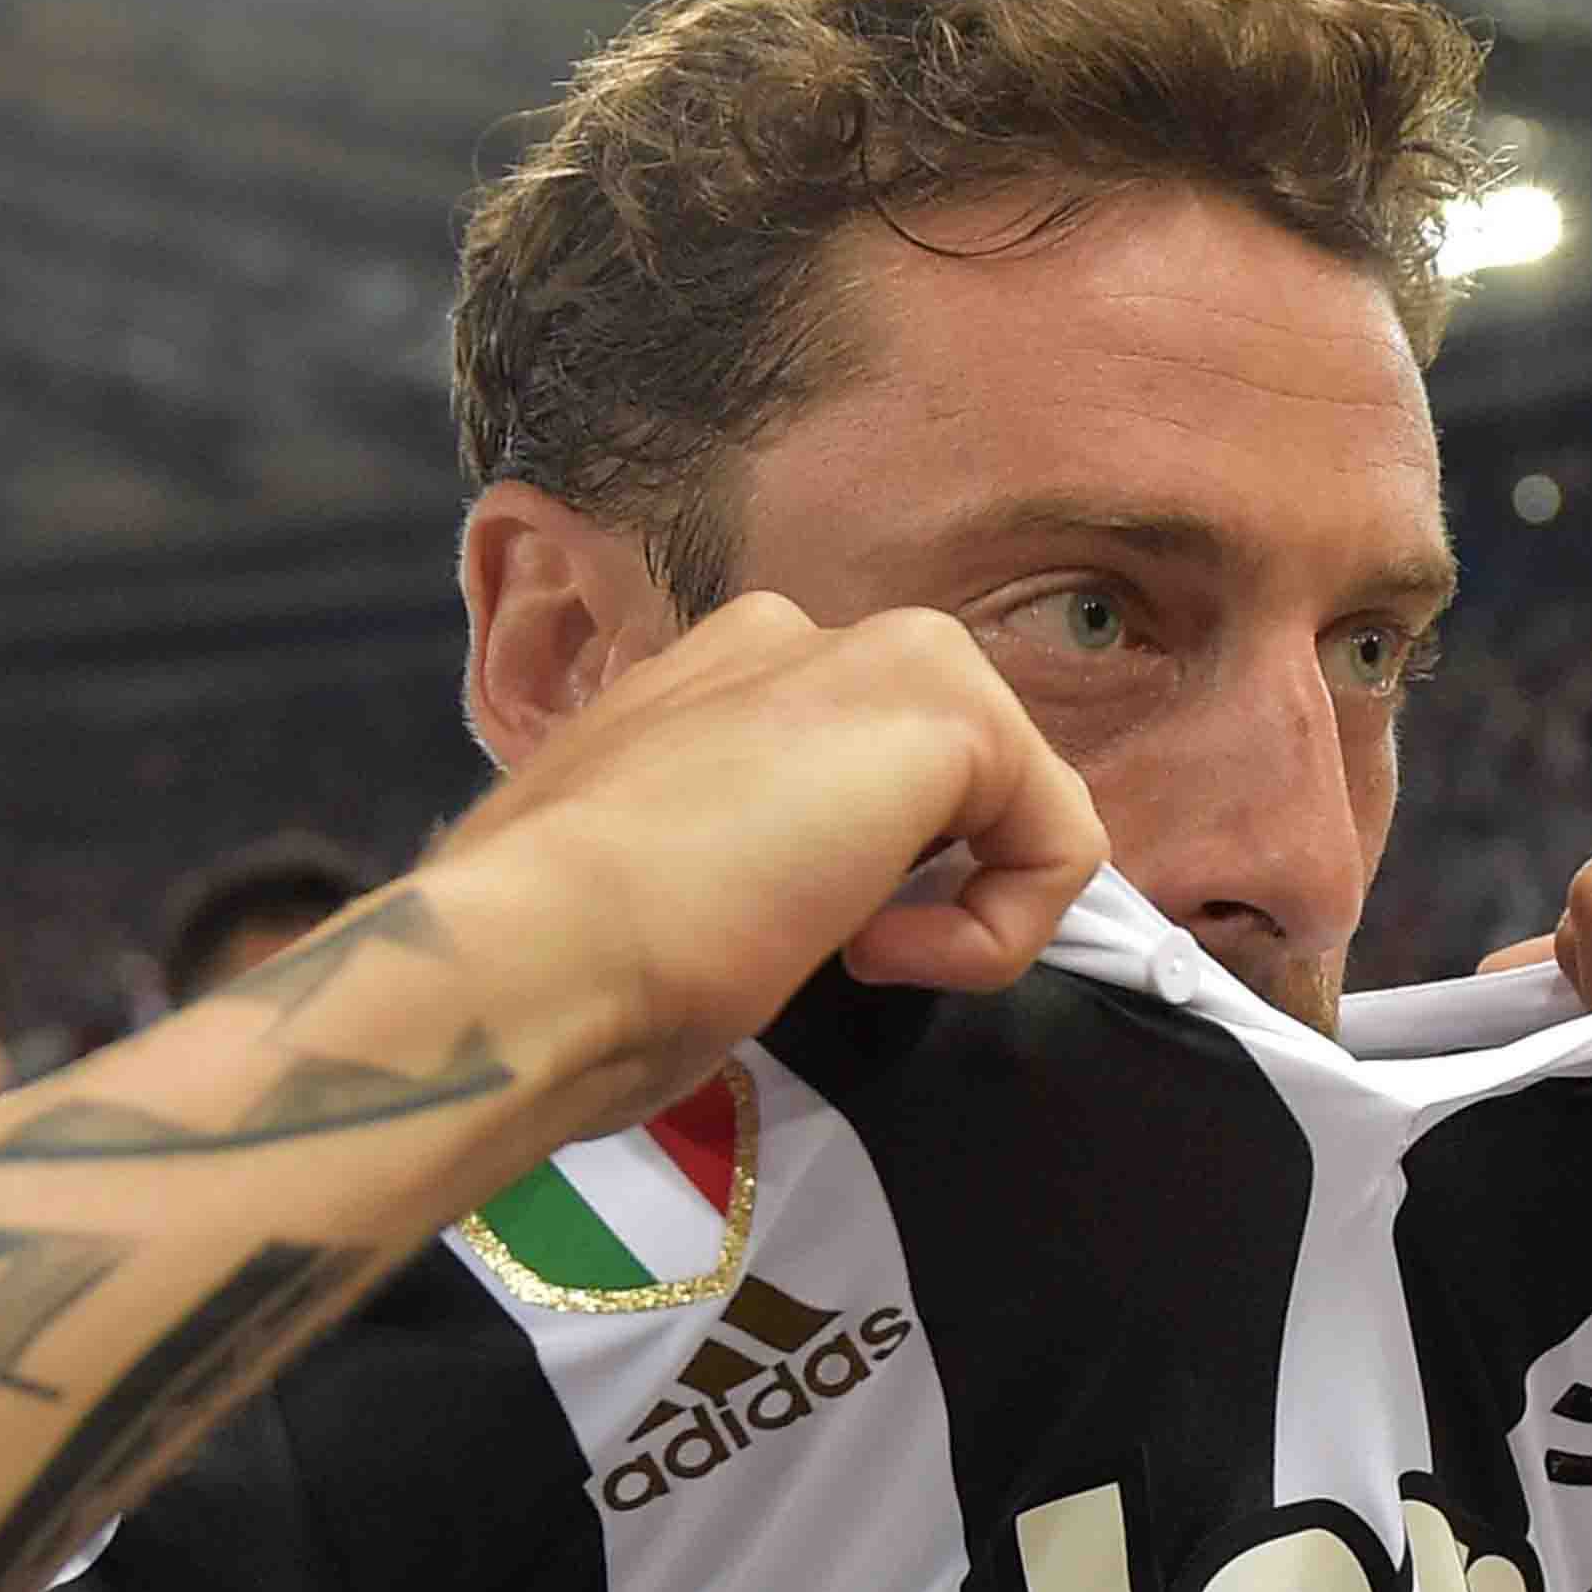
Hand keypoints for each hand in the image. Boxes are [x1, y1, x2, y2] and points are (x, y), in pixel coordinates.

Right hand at [422, 594, 1106, 1123]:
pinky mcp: (950, 710)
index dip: (846, 879)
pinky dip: (1001, 931)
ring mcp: (878, 657)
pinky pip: (1059, 838)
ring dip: (959, 906)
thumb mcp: (643, 885)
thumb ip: (717, 858)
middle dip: (914, 880)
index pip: (844, 764)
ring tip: (851, 954)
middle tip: (818, 947)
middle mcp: (797, 637)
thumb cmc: (556, 954)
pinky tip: (881, 953)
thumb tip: (762, 914)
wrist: (531, 949)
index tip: (757, 941)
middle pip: (938, 773)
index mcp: (711, 676)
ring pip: (1007, 797)